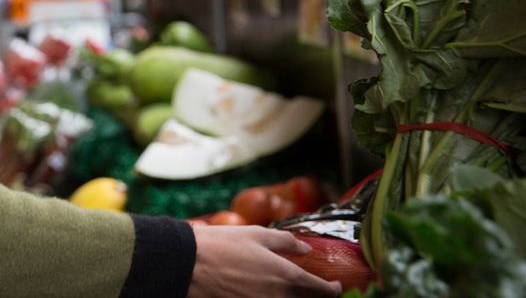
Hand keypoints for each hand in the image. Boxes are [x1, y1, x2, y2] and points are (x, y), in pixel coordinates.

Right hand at [187, 225, 341, 297]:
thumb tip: (306, 249)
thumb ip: (286, 241)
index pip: (321, 291)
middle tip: (315, 290)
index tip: (337, 287)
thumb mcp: (255, 234)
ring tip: (287, 288)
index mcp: (287, 276)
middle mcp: (279, 297)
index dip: (333, 290)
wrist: (188, 265)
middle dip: (315, 297)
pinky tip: (265, 291)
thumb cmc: (221, 245)